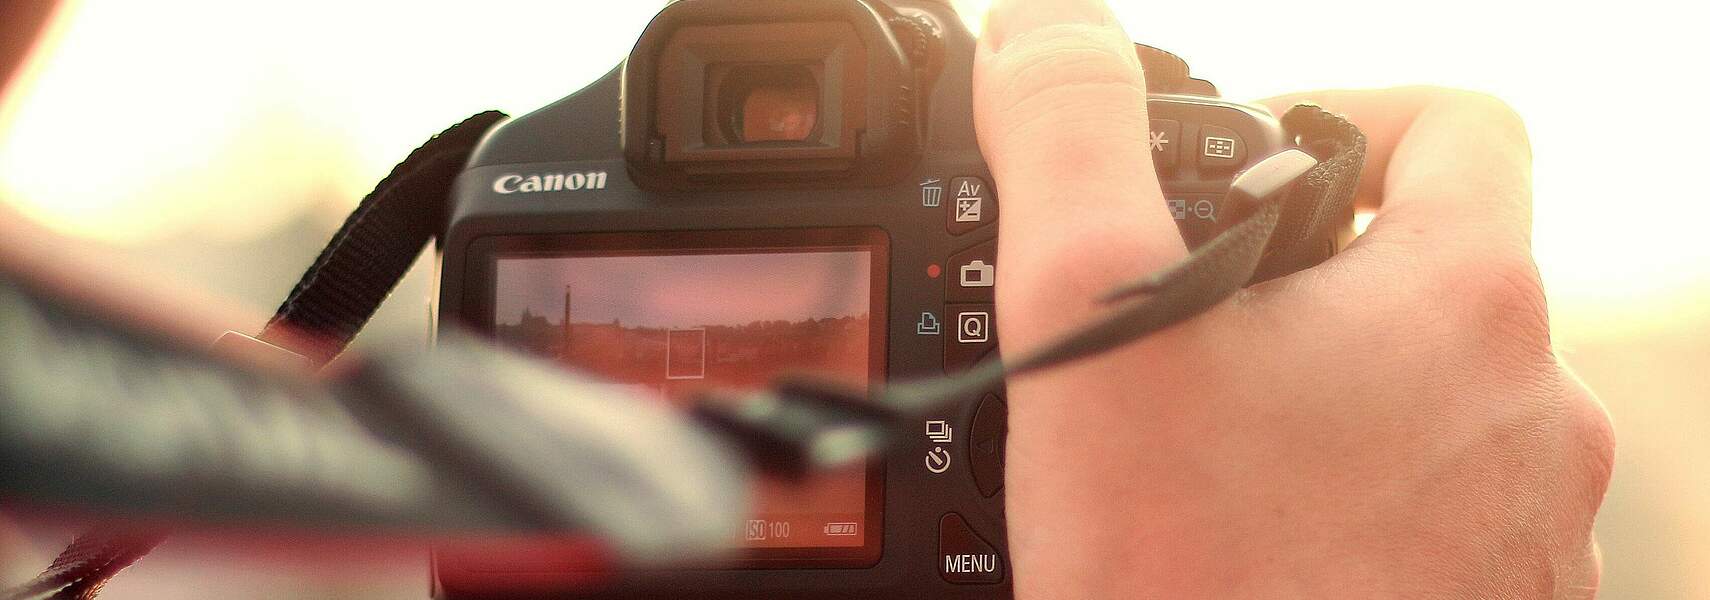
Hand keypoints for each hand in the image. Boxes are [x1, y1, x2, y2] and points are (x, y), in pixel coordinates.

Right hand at [974, 0, 1614, 597]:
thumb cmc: (1193, 575)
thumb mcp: (1092, 313)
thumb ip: (1069, 131)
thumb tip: (1045, 29)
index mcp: (1463, 302)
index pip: (1462, 124)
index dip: (1354, 109)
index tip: (1265, 159)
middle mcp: (1534, 411)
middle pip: (1439, 272)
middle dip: (1312, 276)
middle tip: (1193, 324)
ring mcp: (1532, 528)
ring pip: (1436, 404)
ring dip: (1332, 396)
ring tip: (1208, 448)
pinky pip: (1437, 515)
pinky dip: (1355, 503)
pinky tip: (1256, 541)